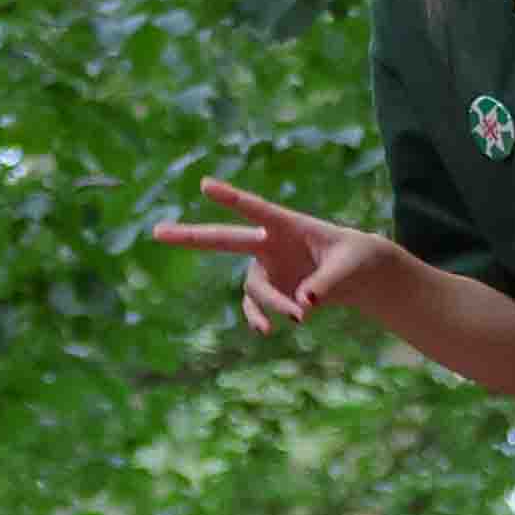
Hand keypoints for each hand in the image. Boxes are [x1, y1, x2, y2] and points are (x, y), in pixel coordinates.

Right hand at [152, 173, 390, 338]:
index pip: (255, 209)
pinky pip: (256, 307)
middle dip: (189, 236)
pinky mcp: (271, 290)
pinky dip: (260, 318)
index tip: (204, 184)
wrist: (358, 277)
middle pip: (222, 239)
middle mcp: (269, 244)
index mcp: (288, 224)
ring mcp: (266, 268)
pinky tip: (267, 330)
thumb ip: (327, 284)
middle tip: (156, 232)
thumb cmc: (356, 260)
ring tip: (299, 319)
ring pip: (254, 288)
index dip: (231, 198)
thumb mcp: (349, 269)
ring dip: (270, 304)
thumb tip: (303, 305)